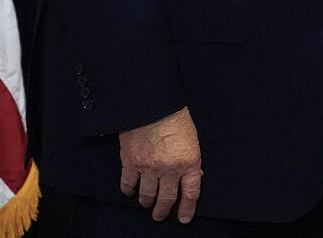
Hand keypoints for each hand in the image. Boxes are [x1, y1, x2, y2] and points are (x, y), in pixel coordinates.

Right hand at [118, 106, 202, 222]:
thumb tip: (194, 175)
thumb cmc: (176, 117)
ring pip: (147, 195)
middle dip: (163, 210)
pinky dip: (129, 191)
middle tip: (160, 216)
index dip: (187, 208)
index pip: (191, 193)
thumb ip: (191, 159)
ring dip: (147, 202)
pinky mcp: (130, 162)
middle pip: (166, 199)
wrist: (153, 104)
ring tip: (147, 205)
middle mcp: (169, 169)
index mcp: (189, 162)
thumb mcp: (192, 139)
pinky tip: (130, 193)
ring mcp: (148, 167)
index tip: (184, 218)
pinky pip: (128, 184)